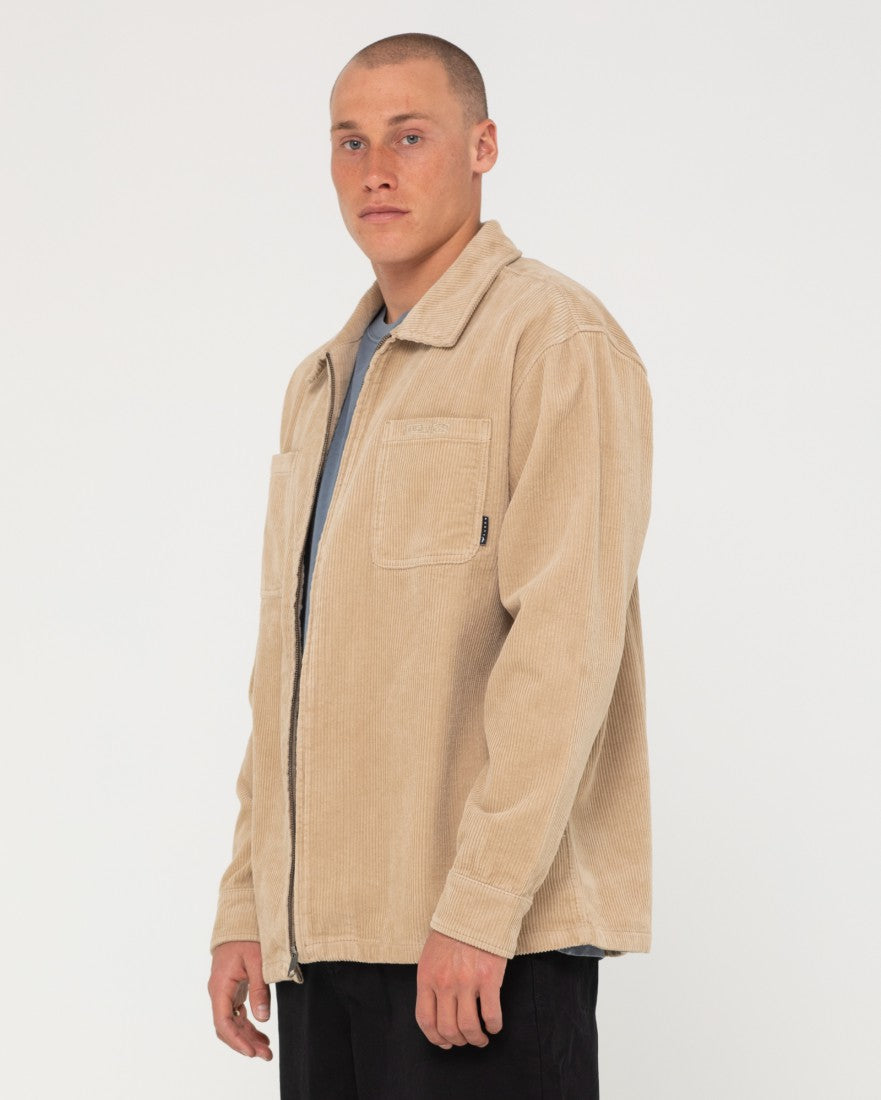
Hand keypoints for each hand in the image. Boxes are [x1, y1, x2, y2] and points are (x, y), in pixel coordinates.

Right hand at [208, 940, 272, 1060]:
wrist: (239, 921)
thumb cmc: (247, 937)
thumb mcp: (257, 961)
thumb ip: (259, 990)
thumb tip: (262, 1019)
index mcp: (220, 987)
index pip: (224, 1022)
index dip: (237, 1040)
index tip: (251, 1052)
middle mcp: (218, 992)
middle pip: (227, 1027)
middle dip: (245, 1043)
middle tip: (266, 1055)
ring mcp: (224, 992)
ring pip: (232, 1023)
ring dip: (247, 1037)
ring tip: (266, 1050)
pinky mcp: (232, 990)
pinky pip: (237, 1014)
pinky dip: (248, 1025)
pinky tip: (261, 1034)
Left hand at [415, 929, 506, 1048]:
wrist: (474, 909)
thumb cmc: (453, 932)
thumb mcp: (431, 955)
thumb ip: (431, 981)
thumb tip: (436, 1008)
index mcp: (427, 977)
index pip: (425, 1019)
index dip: (435, 1038)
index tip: (444, 1043)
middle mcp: (444, 983)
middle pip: (447, 1028)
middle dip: (458, 1041)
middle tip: (466, 1040)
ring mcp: (466, 981)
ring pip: (468, 1027)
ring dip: (476, 1039)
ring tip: (481, 1038)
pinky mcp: (488, 978)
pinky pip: (491, 1014)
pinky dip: (494, 1026)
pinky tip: (494, 1025)